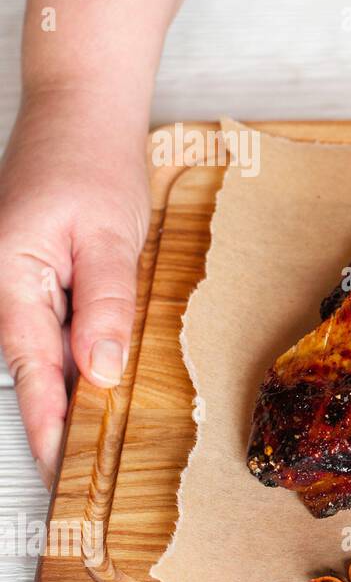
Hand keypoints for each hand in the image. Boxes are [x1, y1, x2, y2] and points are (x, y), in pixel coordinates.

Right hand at [0, 87, 149, 485]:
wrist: (81, 110)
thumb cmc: (91, 161)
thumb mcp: (109, 235)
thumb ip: (103, 302)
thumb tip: (101, 369)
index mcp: (10, 277)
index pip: (31, 368)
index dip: (46, 422)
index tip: (59, 468)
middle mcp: (6, 282)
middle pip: (32, 364)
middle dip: (54, 416)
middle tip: (80, 471)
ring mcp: (20, 275)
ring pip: (44, 347)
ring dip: (67, 388)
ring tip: (92, 439)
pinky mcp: (40, 268)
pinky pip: (55, 321)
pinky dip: (76, 352)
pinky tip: (100, 376)